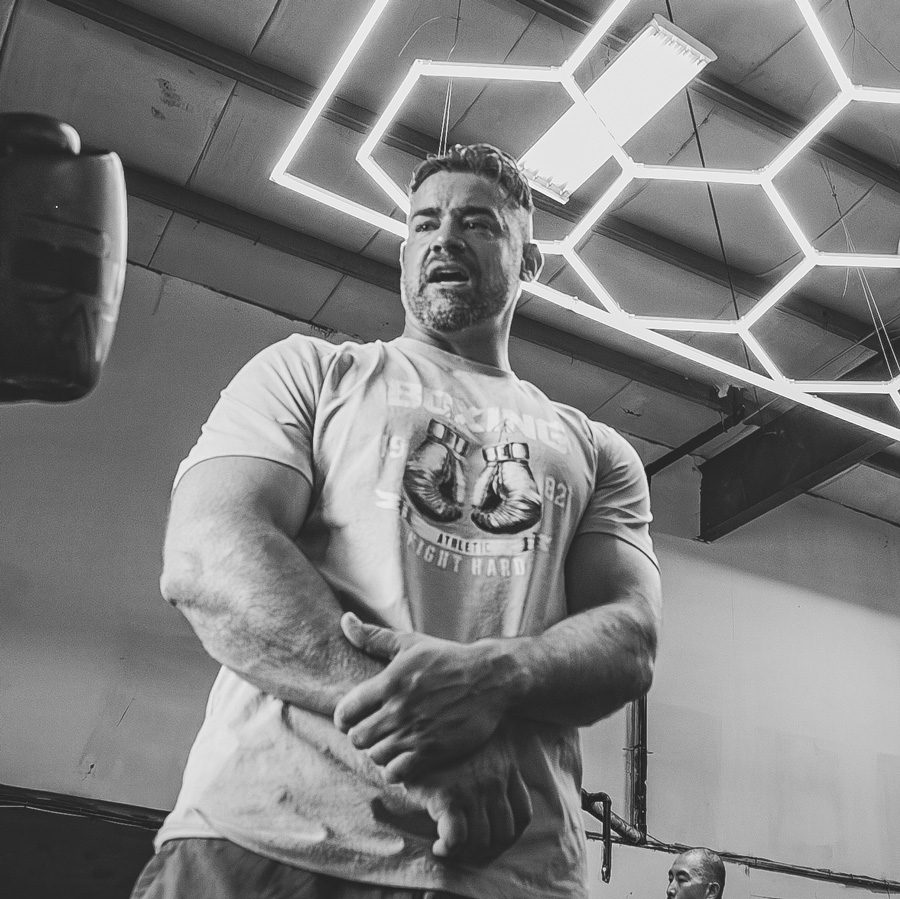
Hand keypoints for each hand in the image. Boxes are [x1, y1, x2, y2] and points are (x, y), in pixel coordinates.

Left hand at [334, 613, 518, 780]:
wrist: (489, 679)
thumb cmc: (447, 658)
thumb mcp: (410, 642)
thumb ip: (373, 637)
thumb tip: (345, 620)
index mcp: (389, 682)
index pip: (346, 712)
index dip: (345, 717)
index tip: (355, 716)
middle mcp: (399, 709)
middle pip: (357, 739)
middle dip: (361, 736)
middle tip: (374, 730)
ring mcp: (415, 732)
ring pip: (376, 756)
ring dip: (379, 752)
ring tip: (389, 743)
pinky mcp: (433, 751)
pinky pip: (397, 772)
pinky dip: (395, 769)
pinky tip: (403, 758)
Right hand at [380, 722, 532, 863]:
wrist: (418, 725)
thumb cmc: (448, 740)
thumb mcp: (480, 746)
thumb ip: (492, 766)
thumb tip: (493, 801)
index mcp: (506, 766)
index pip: (522, 814)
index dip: (509, 835)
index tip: (491, 840)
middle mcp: (494, 779)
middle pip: (504, 832)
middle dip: (487, 849)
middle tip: (468, 849)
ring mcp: (473, 788)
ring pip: (482, 839)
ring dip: (467, 852)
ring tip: (452, 847)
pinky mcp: (448, 796)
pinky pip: (456, 838)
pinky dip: (449, 849)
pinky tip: (440, 847)